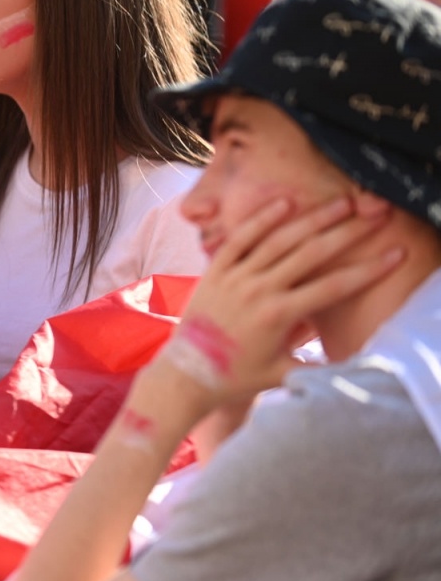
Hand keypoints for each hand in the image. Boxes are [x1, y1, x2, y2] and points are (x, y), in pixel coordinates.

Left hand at [164, 194, 403, 407]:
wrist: (186, 374)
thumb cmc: (236, 378)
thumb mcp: (283, 373)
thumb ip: (320, 366)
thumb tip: (360, 365)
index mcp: (278, 316)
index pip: (333, 286)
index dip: (368, 270)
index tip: (394, 254)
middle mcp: (257, 291)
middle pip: (310, 254)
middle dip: (346, 233)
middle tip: (373, 215)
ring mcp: (234, 278)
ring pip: (277, 240)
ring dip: (311, 219)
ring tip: (340, 203)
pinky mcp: (214, 272)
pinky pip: (239, 240)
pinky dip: (260, 220)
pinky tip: (284, 204)